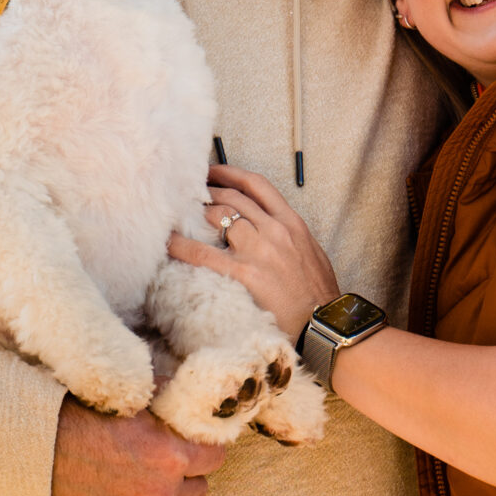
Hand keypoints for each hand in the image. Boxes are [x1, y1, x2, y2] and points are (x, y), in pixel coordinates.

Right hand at [50, 397, 227, 495]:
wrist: (38, 449)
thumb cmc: (84, 414)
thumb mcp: (133, 396)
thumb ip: (168, 398)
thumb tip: (190, 394)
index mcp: (173, 456)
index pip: (216, 458)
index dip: (205, 447)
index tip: (193, 442)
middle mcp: (162, 493)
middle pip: (200, 490)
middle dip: (188, 474)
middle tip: (167, 458)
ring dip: (163, 494)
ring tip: (136, 473)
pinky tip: (112, 489)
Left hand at [167, 165, 340, 340]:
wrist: (325, 325)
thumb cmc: (320, 296)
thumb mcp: (312, 254)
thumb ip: (290, 237)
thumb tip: (270, 229)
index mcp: (292, 223)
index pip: (257, 186)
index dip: (230, 173)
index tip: (213, 171)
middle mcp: (274, 230)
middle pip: (232, 197)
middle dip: (207, 192)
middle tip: (188, 194)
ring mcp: (258, 249)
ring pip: (218, 217)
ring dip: (196, 213)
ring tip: (179, 214)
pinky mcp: (243, 272)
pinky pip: (202, 253)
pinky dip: (182, 245)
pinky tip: (169, 242)